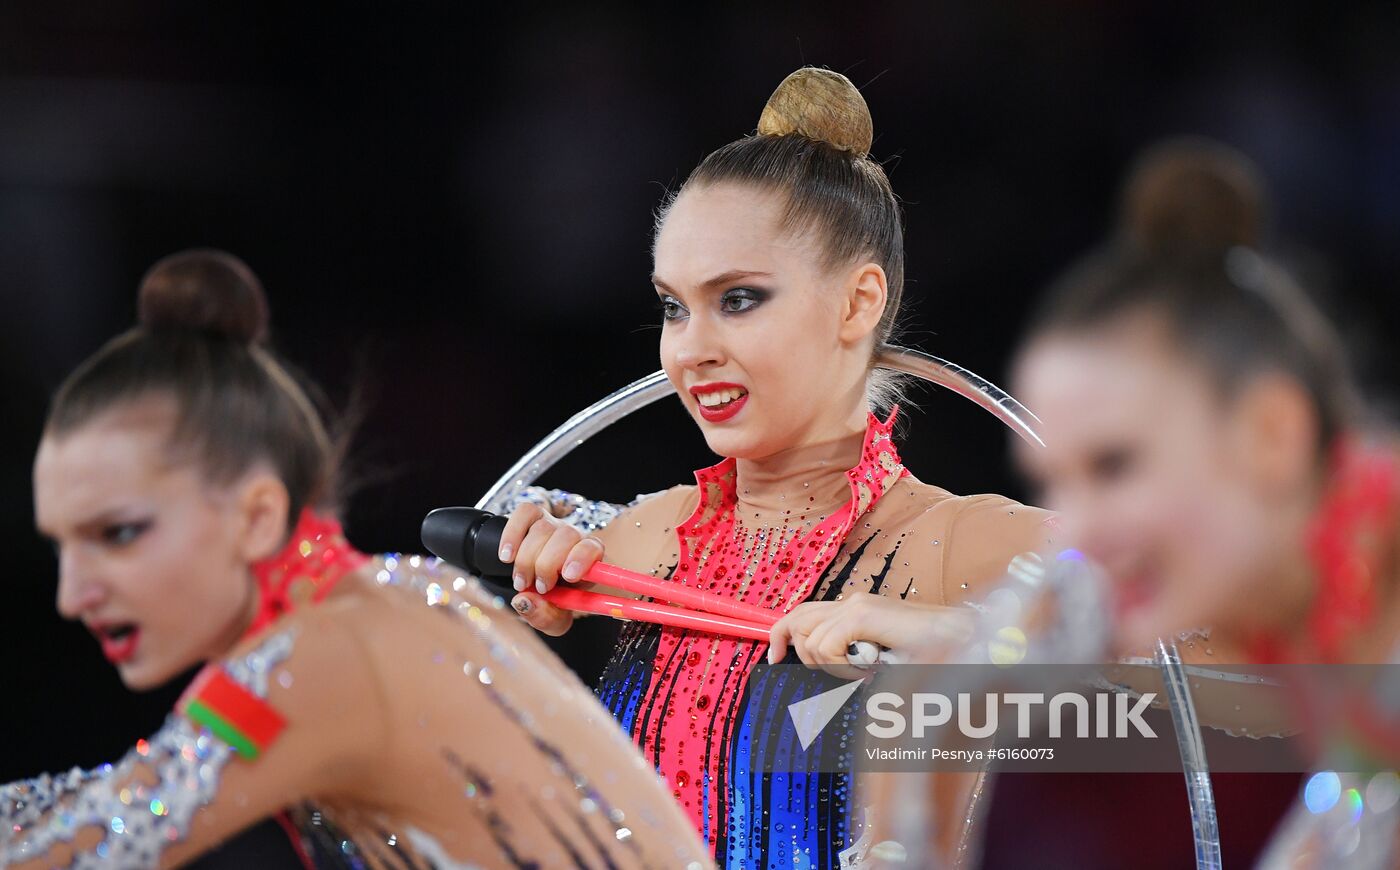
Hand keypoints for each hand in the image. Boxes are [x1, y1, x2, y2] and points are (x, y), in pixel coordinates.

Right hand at [498, 502, 604, 635]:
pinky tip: (506, 557)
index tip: (568, 577)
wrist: (534, 584)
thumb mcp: (554, 620)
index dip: (581, 558)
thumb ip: (545, 617)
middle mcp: (574, 539)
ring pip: (542, 528)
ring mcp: (553, 524)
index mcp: (590, 562)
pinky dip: (512, 534)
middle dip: (546, 565)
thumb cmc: (551, 602)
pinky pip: (525, 513)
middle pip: (566, 536)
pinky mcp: (533, 515)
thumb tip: (524, 601)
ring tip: (521, 581)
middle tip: (538, 587)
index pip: (593, 548)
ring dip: (527, 558)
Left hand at [768, 593, 975, 674]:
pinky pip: (827, 645)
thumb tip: (818, 671)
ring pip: (811, 638)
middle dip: (800, 652)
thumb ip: (853, 659)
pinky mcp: (864, 614)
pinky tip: (867, 671)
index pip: (802, 613)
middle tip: (836, 673)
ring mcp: (858, 605)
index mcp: (855, 609)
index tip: (775, 657)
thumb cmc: (931, 659)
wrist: (965, 644)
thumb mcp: (881, 660)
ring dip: (830, 665)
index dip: (781, 634)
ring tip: (863, 672)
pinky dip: (841, 666)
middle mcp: (852, 602)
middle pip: (797, 619)